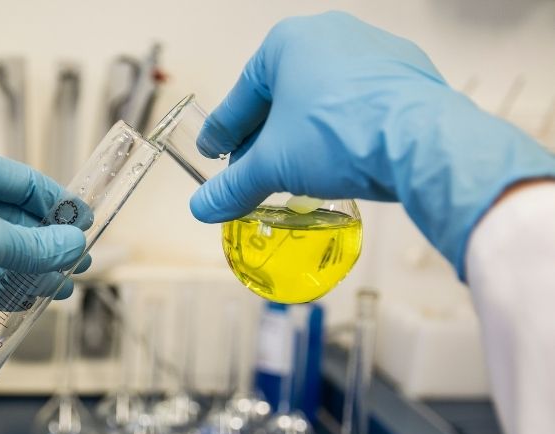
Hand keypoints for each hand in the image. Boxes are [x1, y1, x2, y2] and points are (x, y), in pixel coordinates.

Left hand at [0, 146, 89, 406]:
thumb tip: (76, 244)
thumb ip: (36, 244)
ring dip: (29, 269)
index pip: (20, 179)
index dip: (56, 201)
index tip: (85, 223)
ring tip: (59, 290)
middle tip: (79, 264)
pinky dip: (2, 286)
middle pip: (11, 217)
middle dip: (46, 243)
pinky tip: (25, 302)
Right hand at [190, 11, 554, 277]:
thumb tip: (202, 208)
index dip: (223, 131)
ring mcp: (372, 51)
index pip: (241, 96)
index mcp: (288, 43)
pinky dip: (342, 129)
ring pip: (321, 98)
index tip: (212, 153)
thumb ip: (233, 187)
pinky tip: (340, 159)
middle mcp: (329, 35)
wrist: (420, 141)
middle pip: (281, 96)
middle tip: (252, 169)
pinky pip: (359, 103)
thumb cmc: (339, 136)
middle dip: (264, 135)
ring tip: (296, 169)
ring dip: (303, 132)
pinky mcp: (405, 73)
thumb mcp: (273, 166)